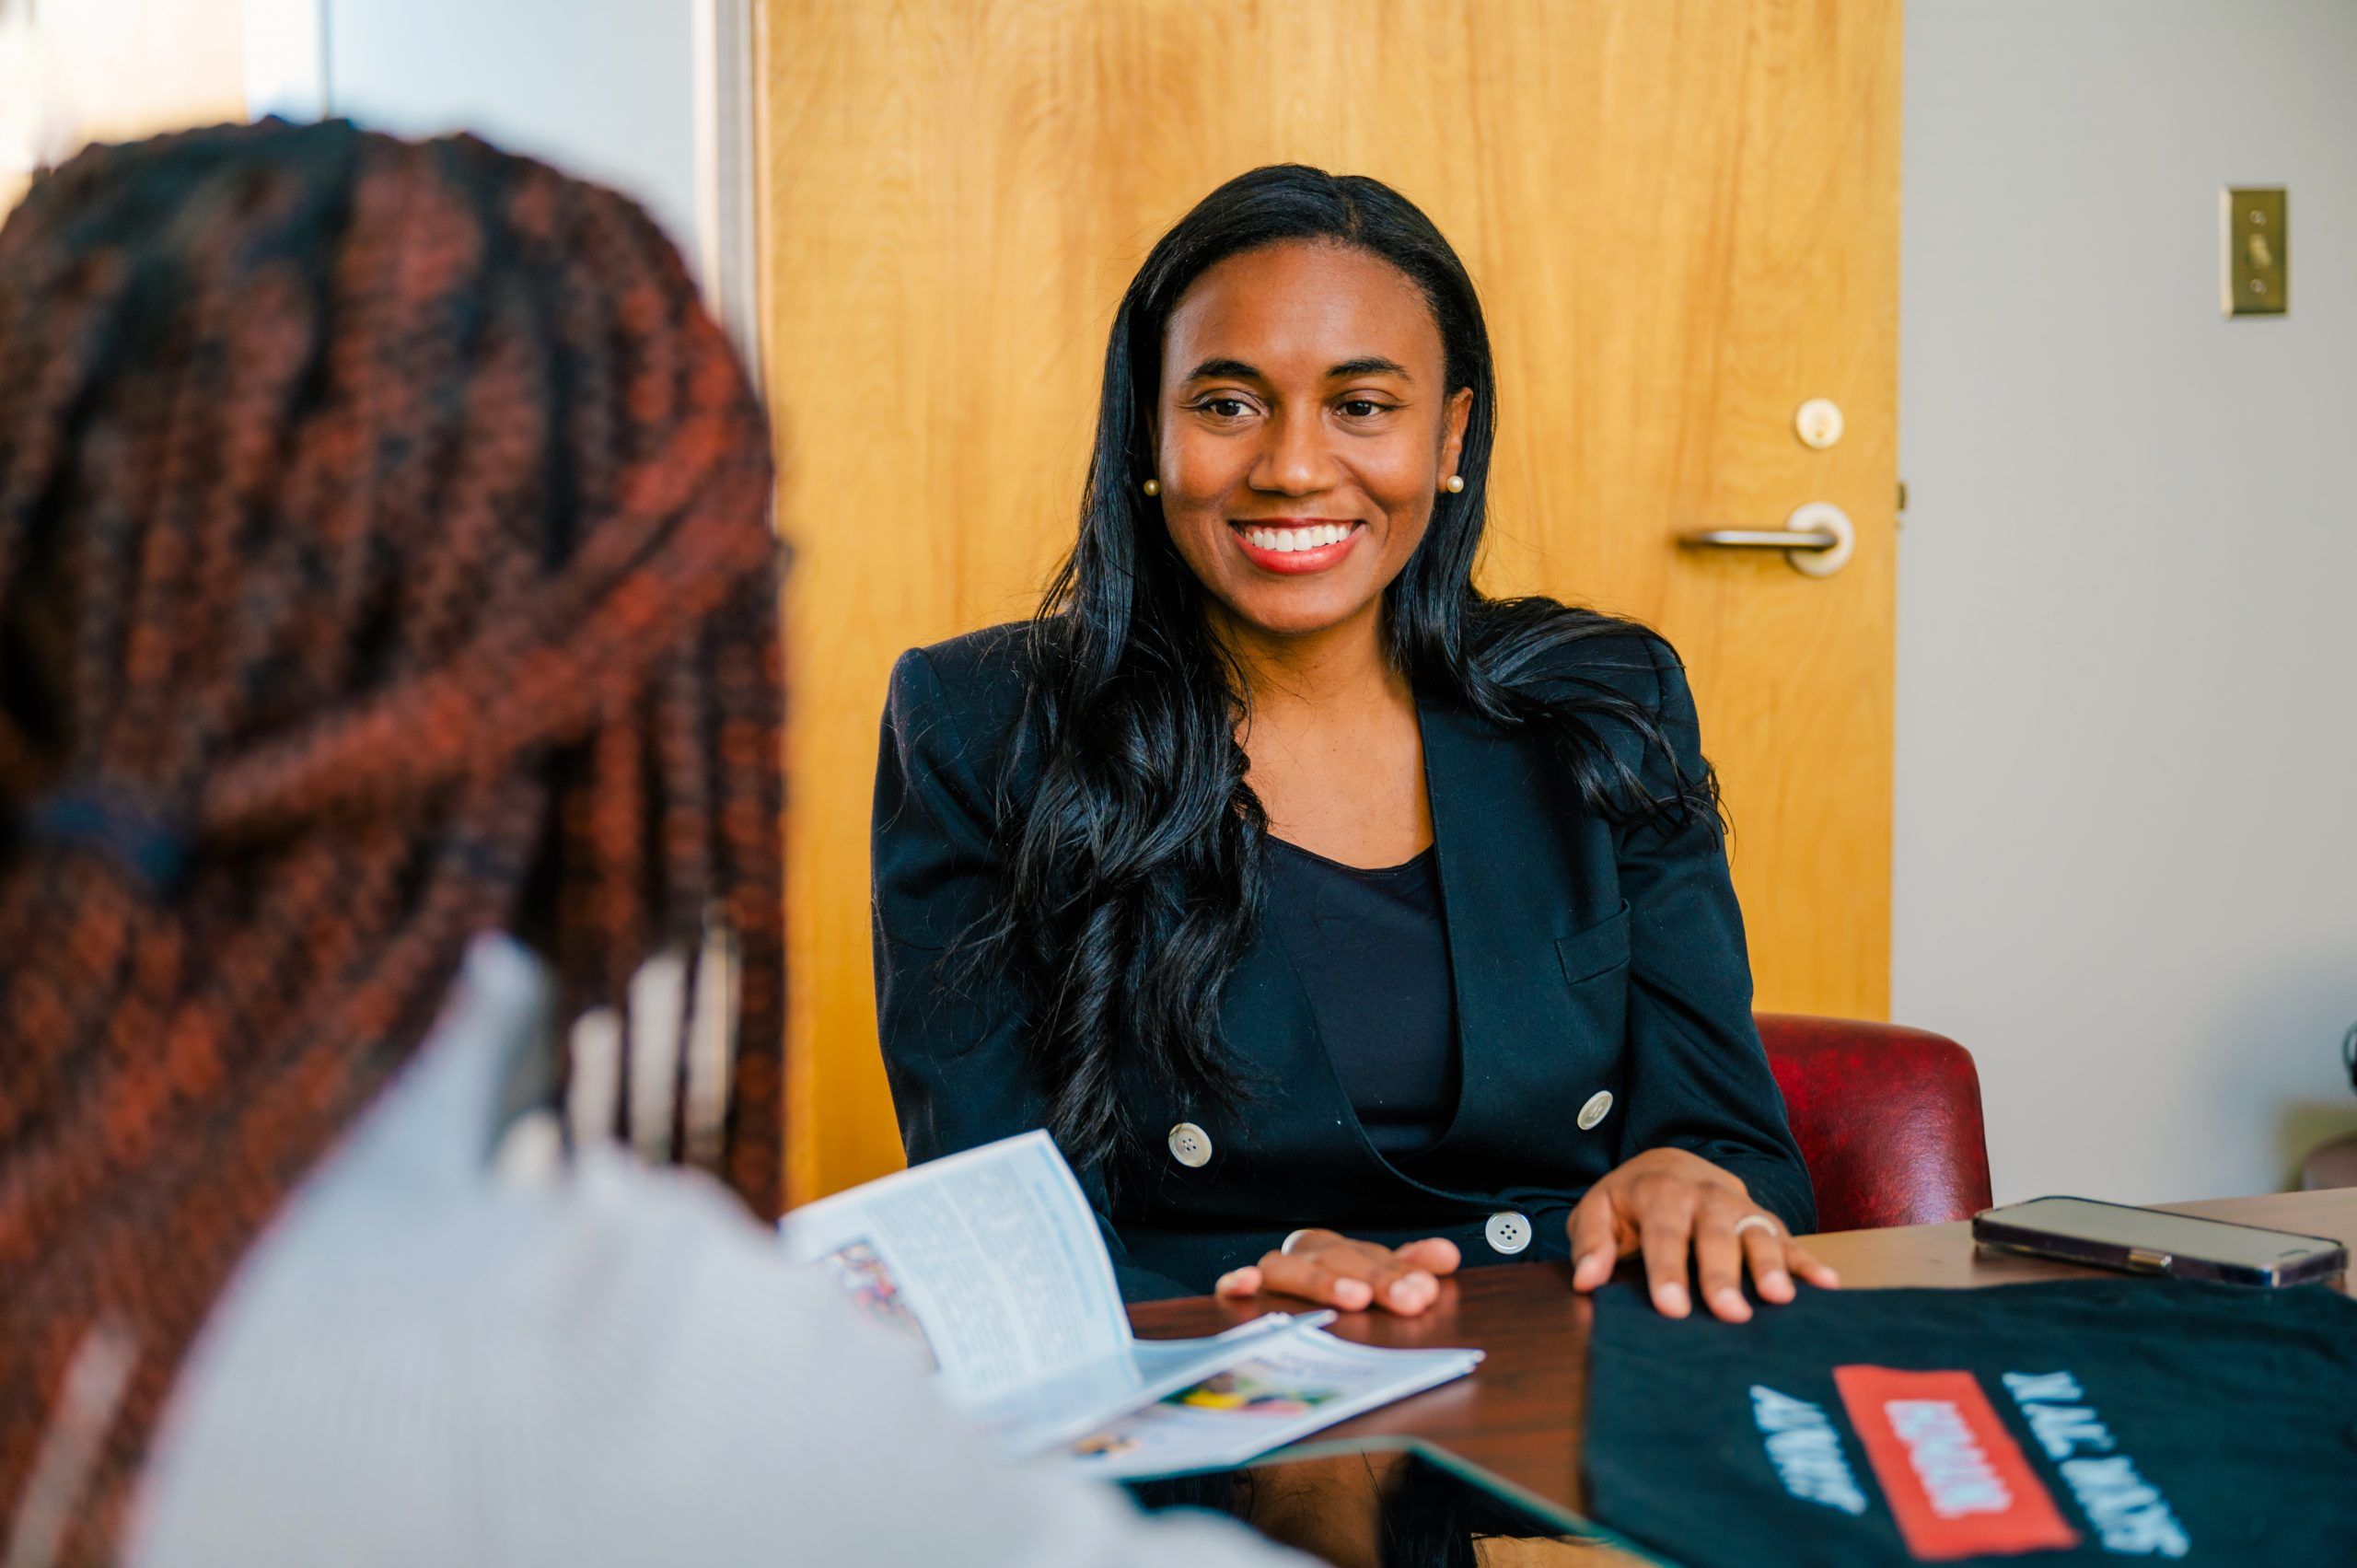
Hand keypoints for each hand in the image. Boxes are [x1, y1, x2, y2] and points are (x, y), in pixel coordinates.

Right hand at [1214, 1230, 1461, 1315]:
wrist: (1287, 1274)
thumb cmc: (1338, 1279)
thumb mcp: (1380, 1274)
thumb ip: (1413, 1265)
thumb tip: (1447, 1255)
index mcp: (1345, 1251)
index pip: (1375, 1257)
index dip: (1400, 1273)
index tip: (1424, 1291)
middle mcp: (1310, 1254)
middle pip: (1339, 1260)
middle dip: (1375, 1279)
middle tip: (1407, 1299)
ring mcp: (1277, 1270)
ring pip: (1292, 1269)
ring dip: (1322, 1282)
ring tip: (1353, 1298)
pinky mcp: (1244, 1289)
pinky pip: (1232, 1283)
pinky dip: (1238, 1282)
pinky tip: (1247, 1285)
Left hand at [1567, 1148, 1839, 1321]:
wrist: (1669, 1163)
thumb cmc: (1630, 1200)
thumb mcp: (1597, 1211)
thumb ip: (1591, 1243)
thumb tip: (1587, 1279)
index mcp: (1660, 1193)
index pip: (1663, 1236)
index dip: (1668, 1272)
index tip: (1672, 1308)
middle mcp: (1705, 1197)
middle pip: (1715, 1236)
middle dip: (1723, 1275)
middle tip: (1731, 1314)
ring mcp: (1739, 1207)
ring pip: (1757, 1233)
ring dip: (1771, 1265)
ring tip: (1781, 1299)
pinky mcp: (1763, 1219)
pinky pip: (1789, 1238)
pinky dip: (1808, 1261)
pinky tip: (1827, 1285)